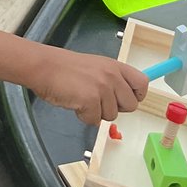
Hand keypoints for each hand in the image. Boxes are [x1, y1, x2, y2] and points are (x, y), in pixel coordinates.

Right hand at [30, 49, 148, 124]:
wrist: (44, 67)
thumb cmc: (64, 68)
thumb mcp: (95, 66)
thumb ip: (111, 79)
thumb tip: (124, 96)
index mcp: (115, 66)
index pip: (142, 83)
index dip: (136, 96)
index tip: (125, 99)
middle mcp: (112, 76)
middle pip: (131, 105)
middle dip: (115, 108)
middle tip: (98, 101)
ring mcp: (102, 88)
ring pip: (112, 116)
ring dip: (97, 112)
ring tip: (82, 98)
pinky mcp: (91, 100)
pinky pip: (95, 120)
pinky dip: (84, 116)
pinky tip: (75, 102)